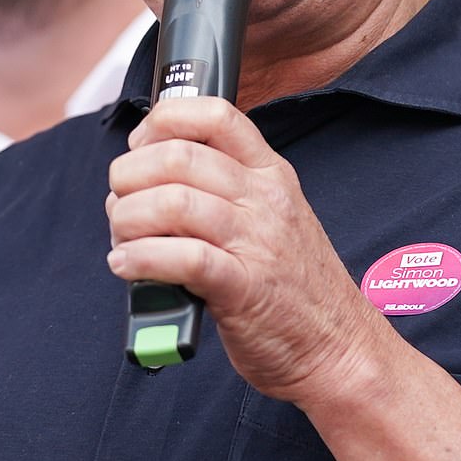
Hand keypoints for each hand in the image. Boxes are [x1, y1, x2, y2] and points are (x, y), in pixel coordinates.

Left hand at [106, 98, 379, 403]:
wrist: (340, 347)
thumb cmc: (293, 287)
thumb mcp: (273, 217)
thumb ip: (224, 190)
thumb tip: (148, 174)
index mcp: (270, 173)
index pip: (214, 113)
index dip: (161, 121)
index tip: (138, 148)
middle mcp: (265, 199)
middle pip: (178, 156)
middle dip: (129, 177)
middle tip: (120, 206)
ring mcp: (257, 242)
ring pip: (173, 202)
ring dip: (127, 220)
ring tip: (122, 241)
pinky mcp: (243, 289)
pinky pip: (181, 257)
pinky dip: (140, 259)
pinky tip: (127, 266)